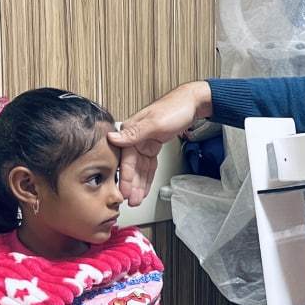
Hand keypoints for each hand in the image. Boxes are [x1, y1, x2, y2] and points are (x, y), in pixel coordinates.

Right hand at [108, 81, 212, 205]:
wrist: (191, 104)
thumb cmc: (174, 108)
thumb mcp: (155, 122)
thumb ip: (134, 133)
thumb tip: (112, 137)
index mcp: (130, 130)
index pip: (126, 159)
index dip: (125, 176)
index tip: (124, 191)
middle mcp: (134, 137)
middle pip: (131, 166)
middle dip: (131, 185)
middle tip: (131, 201)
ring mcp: (143, 142)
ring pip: (139, 168)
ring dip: (138, 184)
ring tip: (136, 199)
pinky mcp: (152, 146)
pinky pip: (148, 165)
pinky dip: (146, 177)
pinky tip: (143, 188)